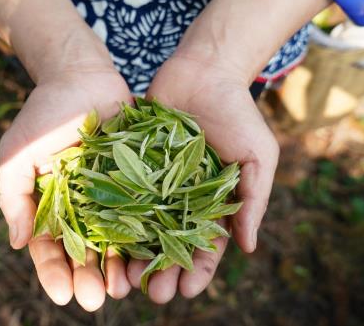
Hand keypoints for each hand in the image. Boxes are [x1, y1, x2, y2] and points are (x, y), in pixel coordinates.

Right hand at [0, 62, 132, 310]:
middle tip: (95, 300)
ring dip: (119, 264)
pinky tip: (151, 254)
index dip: (54, 272)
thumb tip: (18, 243)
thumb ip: (14, 198)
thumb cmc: (43, 114)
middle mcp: (84, 205)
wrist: (80, 76)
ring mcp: (113, 193)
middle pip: (87, 249)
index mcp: (53, 204)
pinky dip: (147, 233)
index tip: (62, 295)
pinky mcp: (140, 179)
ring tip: (123, 287)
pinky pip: (144, 210)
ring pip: (117, 237)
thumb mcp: (16, 155)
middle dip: (89, 276)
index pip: (51, 246)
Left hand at [126, 55, 279, 302]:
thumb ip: (253, 200)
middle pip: (170, 243)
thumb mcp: (257, 156)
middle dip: (163, 270)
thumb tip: (247, 248)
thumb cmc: (238, 113)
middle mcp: (181, 198)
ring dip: (136, 255)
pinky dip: (115, 218)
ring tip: (126, 279)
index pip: (207, 245)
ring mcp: (155, 182)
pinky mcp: (133, 163)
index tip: (187, 289)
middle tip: (154, 293)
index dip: (199, 270)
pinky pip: (123, 194)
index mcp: (213, 202)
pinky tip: (106, 241)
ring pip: (143, 227)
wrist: (205, 71)